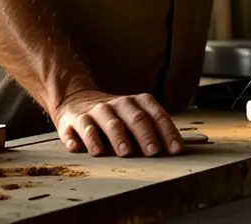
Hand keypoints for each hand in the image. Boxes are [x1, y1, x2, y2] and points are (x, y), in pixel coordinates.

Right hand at [53, 90, 182, 156]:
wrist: (75, 99)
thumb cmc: (114, 115)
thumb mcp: (133, 115)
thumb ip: (152, 128)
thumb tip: (175, 149)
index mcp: (136, 102)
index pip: (156, 115)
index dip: (167, 131)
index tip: (175, 149)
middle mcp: (117, 104)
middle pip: (135, 117)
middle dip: (145, 135)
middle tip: (153, 151)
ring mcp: (96, 111)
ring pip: (109, 122)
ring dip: (118, 137)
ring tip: (124, 152)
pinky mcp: (74, 120)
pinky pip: (80, 128)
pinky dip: (84, 138)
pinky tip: (87, 149)